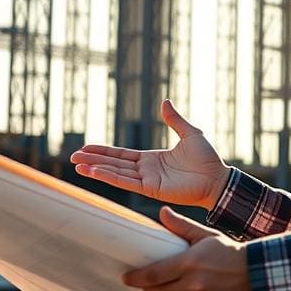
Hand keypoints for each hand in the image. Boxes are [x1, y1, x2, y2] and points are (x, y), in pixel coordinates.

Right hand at [70, 99, 229, 208]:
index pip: (121, 155)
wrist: (218, 177)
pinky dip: (109, 177)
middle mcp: (146, 170)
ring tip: (77, 164)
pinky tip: (94, 172)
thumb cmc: (207, 159)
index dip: (104, 151)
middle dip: (93, 160)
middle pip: (113, 164)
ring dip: (96, 169)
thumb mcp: (190, 133)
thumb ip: (174, 120)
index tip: (86, 147)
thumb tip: (165, 101)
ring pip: (116, 173)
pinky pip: (126, 182)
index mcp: (151, 159)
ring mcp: (147, 181)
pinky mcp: (151, 189)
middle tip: (72, 156)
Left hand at [122, 206, 250, 290]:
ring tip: (171, 285)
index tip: (126, 278)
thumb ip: (181, 226)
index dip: (135, 278)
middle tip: (147, 281)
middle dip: (148, 287)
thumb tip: (162, 212)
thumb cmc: (229, 251)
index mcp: (189, 263)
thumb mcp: (205, 235)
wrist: (256, 273)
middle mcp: (193, 285)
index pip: (152, 275)